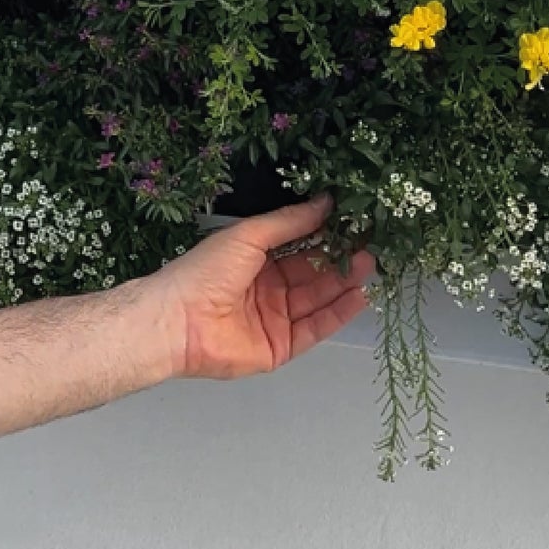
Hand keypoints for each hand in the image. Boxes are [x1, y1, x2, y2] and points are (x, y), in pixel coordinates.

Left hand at [142, 194, 376, 380]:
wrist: (179, 320)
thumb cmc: (206, 271)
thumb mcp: (247, 235)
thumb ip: (288, 222)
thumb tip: (324, 201)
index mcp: (253, 258)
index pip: (296, 246)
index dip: (322, 235)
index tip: (352, 223)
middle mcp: (266, 287)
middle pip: (310, 273)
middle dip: (338, 260)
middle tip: (368, 245)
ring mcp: (274, 318)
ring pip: (317, 299)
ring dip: (343, 283)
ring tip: (369, 265)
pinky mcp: (281, 347)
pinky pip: (314, 328)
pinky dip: (337, 314)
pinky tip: (358, 297)